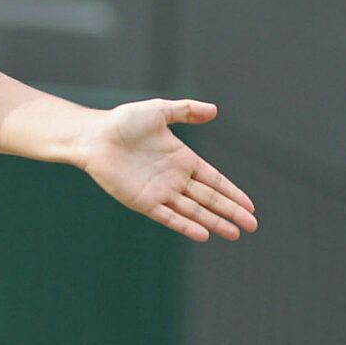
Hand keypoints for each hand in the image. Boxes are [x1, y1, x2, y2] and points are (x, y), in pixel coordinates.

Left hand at [81, 99, 257, 240]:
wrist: (94, 136)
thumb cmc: (123, 122)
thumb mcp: (159, 111)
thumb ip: (186, 111)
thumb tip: (214, 110)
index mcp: (183, 160)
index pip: (215, 180)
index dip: (233, 193)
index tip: (251, 207)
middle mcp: (175, 179)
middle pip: (209, 199)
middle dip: (231, 212)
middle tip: (252, 227)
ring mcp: (160, 192)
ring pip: (193, 211)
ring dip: (214, 222)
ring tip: (234, 234)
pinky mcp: (142, 201)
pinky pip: (168, 216)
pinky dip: (185, 225)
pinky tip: (203, 234)